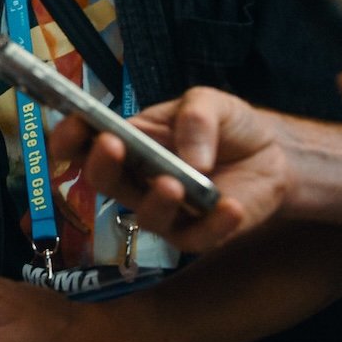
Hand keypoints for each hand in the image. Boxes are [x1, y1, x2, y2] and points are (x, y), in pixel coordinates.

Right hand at [54, 87, 287, 254]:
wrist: (272, 155)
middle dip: (101, 165)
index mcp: (129, 142)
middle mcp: (137, 180)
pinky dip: (213, 225)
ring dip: (156, 202)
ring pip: (145, 216)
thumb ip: (196, 116)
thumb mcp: (210, 102)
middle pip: (104, 181)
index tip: (73, 125)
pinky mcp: (198, 234)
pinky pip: (196, 239)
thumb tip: (189, 157)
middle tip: (112, 145)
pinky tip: (229, 207)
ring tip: (173, 184)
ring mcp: (166, 211)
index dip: (69, 137)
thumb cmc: (227, 126)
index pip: (85, 143)